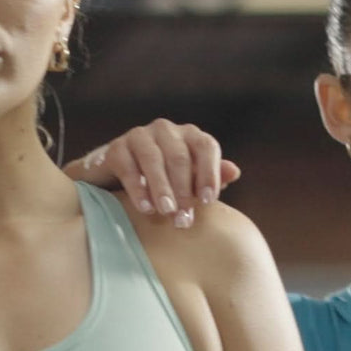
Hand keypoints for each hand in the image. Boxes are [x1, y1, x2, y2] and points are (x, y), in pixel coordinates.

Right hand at [65, 119, 239, 227]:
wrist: (116, 178)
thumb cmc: (162, 181)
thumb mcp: (189, 181)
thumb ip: (211, 178)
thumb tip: (234, 173)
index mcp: (189, 136)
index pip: (206, 147)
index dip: (209, 173)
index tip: (208, 201)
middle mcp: (166, 130)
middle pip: (179, 157)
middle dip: (183, 191)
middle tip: (184, 220)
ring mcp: (140, 136)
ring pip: (154, 160)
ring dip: (162, 189)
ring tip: (166, 212)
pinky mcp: (116, 148)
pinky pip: (128, 167)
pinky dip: (137, 188)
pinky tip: (145, 207)